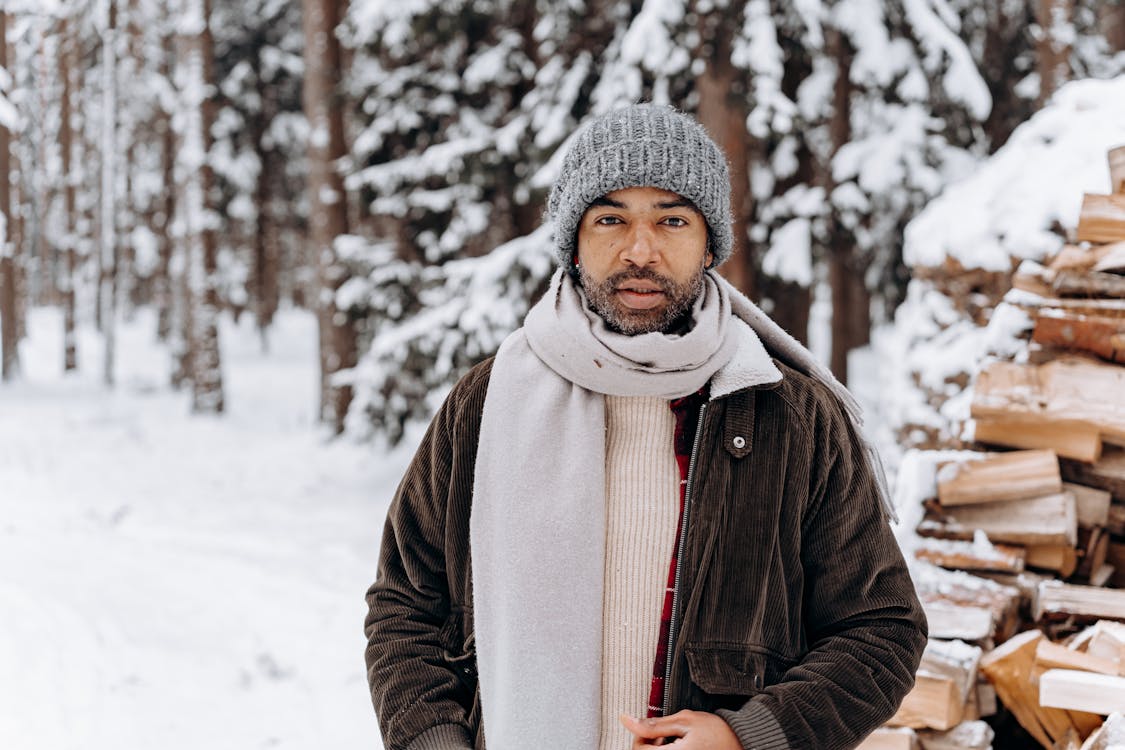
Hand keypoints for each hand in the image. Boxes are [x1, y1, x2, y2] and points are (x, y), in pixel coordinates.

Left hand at [619, 711, 741, 748]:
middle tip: (666, 733)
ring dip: (659, 749)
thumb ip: (653, 724)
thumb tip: (626, 720)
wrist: (741, 744)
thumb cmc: (717, 732)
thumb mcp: (684, 721)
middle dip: (650, 743)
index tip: (655, 728)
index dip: (641, 735)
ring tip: (675, 741)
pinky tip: (680, 748)